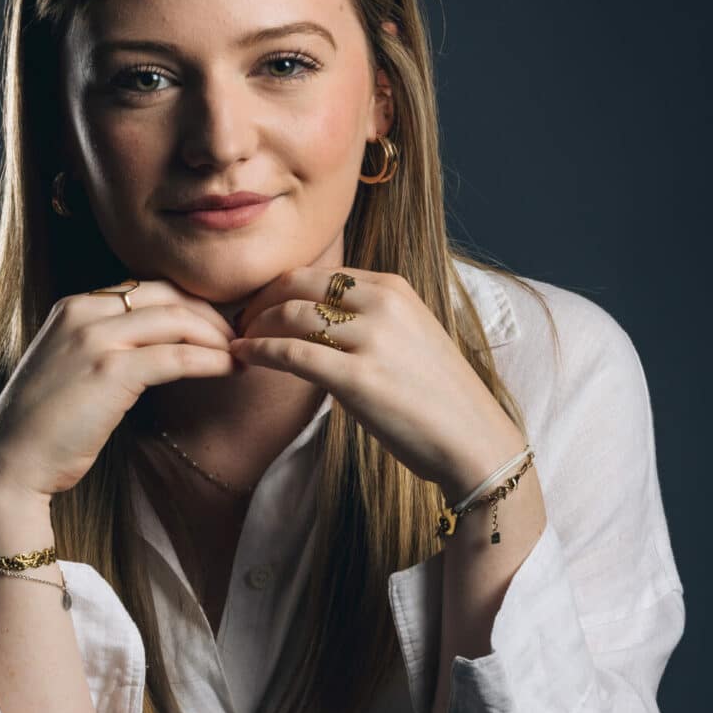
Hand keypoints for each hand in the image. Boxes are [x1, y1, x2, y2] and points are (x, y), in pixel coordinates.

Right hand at [0, 281, 236, 507]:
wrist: (11, 461)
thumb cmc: (47, 424)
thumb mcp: (73, 366)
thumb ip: (108, 344)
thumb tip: (160, 344)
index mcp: (74, 306)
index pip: (149, 288)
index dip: (191, 304)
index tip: (218, 326)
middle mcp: (84, 312)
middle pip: (169, 296)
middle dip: (212, 315)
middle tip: (240, 338)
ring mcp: (95, 338)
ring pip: (178, 321)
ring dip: (219, 337)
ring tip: (242, 355)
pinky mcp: (111, 371)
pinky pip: (177, 357)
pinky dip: (211, 361)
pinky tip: (230, 370)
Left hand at [229, 266, 524, 497]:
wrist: (473, 440)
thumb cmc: (437, 397)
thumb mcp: (409, 335)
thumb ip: (369, 318)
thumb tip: (319, 318)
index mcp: (393, 288)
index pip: (319, 272)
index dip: (280, 286)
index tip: (261, 305)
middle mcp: (382, 304)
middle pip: (297, 285)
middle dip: (260, 301)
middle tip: (240, 322)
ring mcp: (370, 339)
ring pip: (290, 315)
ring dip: (254, 327)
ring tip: (239, 342)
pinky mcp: (356, 378)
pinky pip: (291, 353)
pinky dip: (259, 351)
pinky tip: (242, 356)